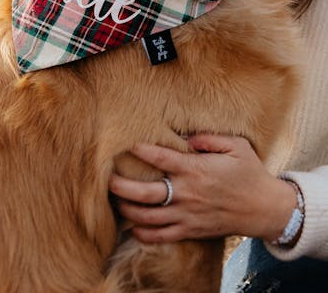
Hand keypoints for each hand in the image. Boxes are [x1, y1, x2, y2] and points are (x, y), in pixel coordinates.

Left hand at [109, 135, 297, 243]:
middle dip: (121, 185)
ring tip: (114, 199)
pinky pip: (161, 236)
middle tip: (106, 177)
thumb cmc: (250, 172)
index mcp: (196, 169)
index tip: (126, 143)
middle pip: (145, 192)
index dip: (141, 150)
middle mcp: (188, 193)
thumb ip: (208, 137)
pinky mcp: (190, 230)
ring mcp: (187, 215)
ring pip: (148, 216)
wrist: (264, 208)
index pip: (161, 158)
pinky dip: (142, 233)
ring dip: (126, 208)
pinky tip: (131, 225)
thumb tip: (185, 135)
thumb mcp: (236, 146)